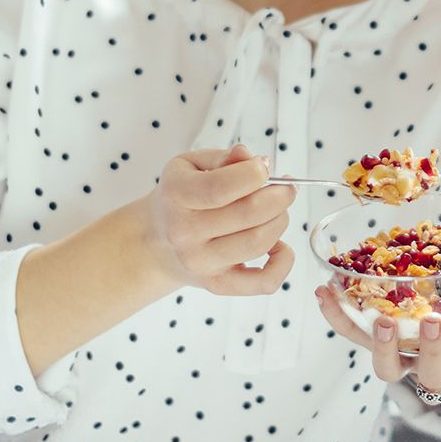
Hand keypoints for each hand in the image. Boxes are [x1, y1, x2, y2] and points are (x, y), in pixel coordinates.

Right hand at [135, 143, 297, 296]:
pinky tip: (280, 245)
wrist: (155, 243)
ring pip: (259, 242)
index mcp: (177, 196)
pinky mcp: (218, 284)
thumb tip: (249, 157)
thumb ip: (221, 158)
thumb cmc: (179, 197)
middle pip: (249, 214)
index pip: (221, 188)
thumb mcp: (188, 165)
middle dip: (279, 196)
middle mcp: (186, 233)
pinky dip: (283, 263)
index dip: (254, 173)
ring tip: (278, 210)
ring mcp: (202, 263)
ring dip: (280, 221)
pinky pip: (263, 282)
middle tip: (285, 188)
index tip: (264, 166)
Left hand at [313, 248, 440, 402]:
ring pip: (388, 368)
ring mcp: (403, 360)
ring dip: (381, 344)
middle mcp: (437, 365)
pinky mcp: (374, 346)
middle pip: (433, 371)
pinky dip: (338, 317)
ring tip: (379, 317)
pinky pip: (354, 337)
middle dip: (430, 349)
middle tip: (430, 322)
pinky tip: (325, 291)